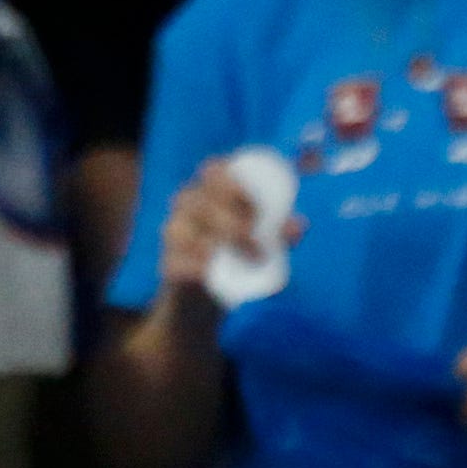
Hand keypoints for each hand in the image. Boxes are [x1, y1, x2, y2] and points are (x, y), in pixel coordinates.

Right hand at [157, 157, 294, 306]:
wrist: (211, 297)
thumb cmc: (241, 256)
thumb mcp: (265, 241)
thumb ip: (279, 232)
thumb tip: (299, 225)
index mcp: (212, 189)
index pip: (213, 170)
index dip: (232, 183)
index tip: (256, 207)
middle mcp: (188, 204)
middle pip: (201, 201)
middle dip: (233, 224)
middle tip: (260, 248)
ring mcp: (174, 232)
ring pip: (183, 230)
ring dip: (215, 247)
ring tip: (243, 265)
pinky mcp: (168, 262)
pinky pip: (176, 261)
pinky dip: (196, 268)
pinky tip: (212, 274)